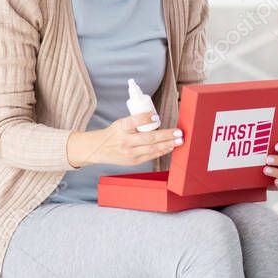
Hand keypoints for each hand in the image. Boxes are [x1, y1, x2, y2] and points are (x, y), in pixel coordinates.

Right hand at [69, 112, 183, 167]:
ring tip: (179, 140)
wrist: (99, 149)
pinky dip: (161, 151)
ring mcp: (129, 153)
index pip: (133, 122)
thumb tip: (156, 119)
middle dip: (166, 135)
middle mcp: (125, 141)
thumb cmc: (113, 133)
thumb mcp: (120, 123)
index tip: (156, 116)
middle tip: (178, 132)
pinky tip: (170, 147)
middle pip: (148, 138)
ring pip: (151, 149)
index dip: (145, 118)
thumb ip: (136, 122)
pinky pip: (150, 156)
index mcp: (121, 128)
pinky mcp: (133, 161)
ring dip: (167, 144)